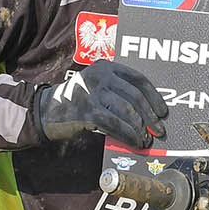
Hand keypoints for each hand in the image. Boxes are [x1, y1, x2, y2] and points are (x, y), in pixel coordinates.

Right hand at [35, 62, 168, 148]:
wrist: (46, 110)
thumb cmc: (77, 102)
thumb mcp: (97, 87)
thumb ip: (117, 92)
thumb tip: (148, 112)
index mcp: (106, 67)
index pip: (138, 79)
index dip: (154, 96)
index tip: (163, 111)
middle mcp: (100, 76)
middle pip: (135, 96)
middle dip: (150, 116)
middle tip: (159, 130)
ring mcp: (92, 93)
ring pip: (127, 112)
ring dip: (140, 129)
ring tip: (146, 139)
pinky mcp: (86, 111)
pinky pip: (115, 125)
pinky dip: (128, 135)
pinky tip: (135, 142)